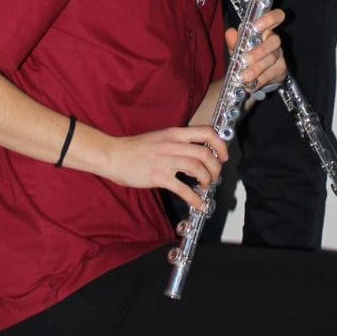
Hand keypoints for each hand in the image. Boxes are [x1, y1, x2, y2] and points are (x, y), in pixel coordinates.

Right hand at [105, 126, 228, 210]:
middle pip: (205, 152)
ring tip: (205, 186)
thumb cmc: (135, 148)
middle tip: (215, 176)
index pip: (206, 131)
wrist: (113, 155)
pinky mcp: (158, 176)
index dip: (220, 144)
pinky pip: (182, 188)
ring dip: (206, 180)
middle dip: (216, 167)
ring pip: (197, 168)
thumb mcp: (160, 137)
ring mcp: (165, 160)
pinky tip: (198, 204)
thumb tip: (195, 153)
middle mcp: (173, 144)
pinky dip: (194, 198)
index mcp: (175, 133)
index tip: (223, 155)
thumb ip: (177, 142)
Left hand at [229, 7, 286, 93]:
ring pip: (271, 59)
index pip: (276, 16)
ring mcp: (279, 55)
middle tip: (246, 59)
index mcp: (265, 29)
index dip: (270, 19)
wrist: (251, 74)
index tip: (257, 26)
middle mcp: (274, 40)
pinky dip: (259, 80)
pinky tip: (250, 84)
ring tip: (244, 76)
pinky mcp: (280, 70)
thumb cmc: (246, 54)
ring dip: (256, 69)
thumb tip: (231, 32)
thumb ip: (234, 40)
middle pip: (274, 41)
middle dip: (260, 51)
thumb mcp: (237, 47)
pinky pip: (271, 74)